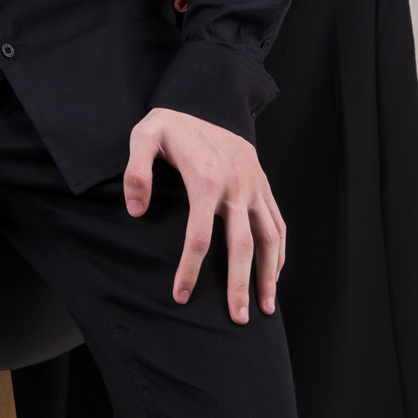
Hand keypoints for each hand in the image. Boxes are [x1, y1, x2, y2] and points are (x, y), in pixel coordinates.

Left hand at [124, 107, 285, 322]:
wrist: (208, 98)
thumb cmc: (172, 123)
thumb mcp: (144, 136)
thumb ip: (136, 172)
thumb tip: (137, 212)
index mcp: (205, 179)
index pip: (199, 235)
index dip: (190, 268)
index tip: (180, 295)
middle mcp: (236, 187)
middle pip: (242, 245)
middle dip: (239, 284)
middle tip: (237, 319)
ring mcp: (254, 187)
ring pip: (269, 238)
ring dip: (269, 275)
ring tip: (264, 308)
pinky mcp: (264, 185)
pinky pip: (278, 223)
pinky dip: (281, 252)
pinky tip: (275, 274)